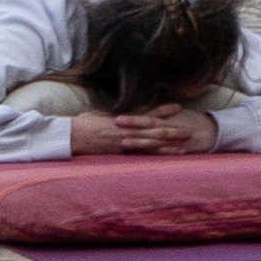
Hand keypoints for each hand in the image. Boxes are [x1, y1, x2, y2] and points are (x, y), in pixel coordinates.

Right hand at [73, 105, 217, 155]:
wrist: (71, 135)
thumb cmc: (80, 124)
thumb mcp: (95, 115)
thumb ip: (107, 116)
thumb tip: (111, 116)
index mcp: (122, 119)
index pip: (146, 114)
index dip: (162, 111)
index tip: (177, 107)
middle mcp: (127, 129)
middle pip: (155, 128)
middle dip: (173, 129)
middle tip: (190, 129)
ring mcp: (125, 140)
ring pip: (153, 140)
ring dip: (171, 141)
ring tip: (186, 141)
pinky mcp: (122, 151)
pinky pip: (145, 152)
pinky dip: (159, 152)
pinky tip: (171, 153)